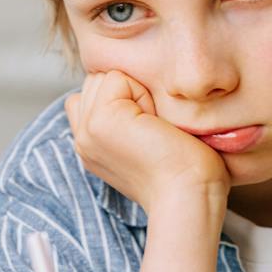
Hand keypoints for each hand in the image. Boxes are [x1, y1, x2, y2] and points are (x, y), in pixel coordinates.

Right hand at [63, 70, 228, 216]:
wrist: (189, 195)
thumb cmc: (184, 172)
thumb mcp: (146, 141)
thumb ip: (125, 118)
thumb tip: (132, 89)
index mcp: (91, 145)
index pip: (94, 93)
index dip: (126, 99)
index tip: (149, 134)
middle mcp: (82, 138)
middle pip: (97, 80)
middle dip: (129, 93)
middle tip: (152, 131)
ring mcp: (87, 131)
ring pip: (105, 76)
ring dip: (136, 92)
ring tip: (153, 127)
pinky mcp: (100, 121)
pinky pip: (117, 77)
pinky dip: (142, 93)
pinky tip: (154, 124)